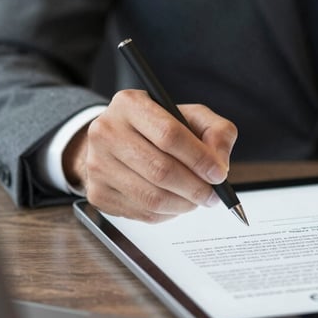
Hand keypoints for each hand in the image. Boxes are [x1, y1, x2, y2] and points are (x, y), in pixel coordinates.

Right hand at [63, 89, 237, 222]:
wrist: (118, 143)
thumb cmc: (160, 129)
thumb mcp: (192, 117)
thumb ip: (217, 132)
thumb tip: (219, 164)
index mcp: (130, 103)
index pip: (169, 135)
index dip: (199, 158)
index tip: (219, 174)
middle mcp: (106, 131)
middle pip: (160, 170)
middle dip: (195, 188)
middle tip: (213, 195)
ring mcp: (97, 164)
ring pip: (152, 197)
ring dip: (183, 204)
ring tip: (197, 199)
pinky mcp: (97, 193)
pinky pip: (142, 213)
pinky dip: (167, 213)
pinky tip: (175, 202)